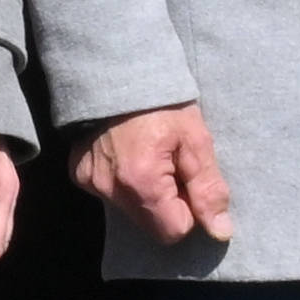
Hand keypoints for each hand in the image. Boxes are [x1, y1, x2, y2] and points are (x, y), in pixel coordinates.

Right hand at [69, 104, 231, 244]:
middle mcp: (110, 189)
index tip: (188, 180)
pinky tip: (125, 153)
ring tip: (148, 156)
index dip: (188, 210)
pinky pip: (108, 193)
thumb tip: (221, 231)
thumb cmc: (164, 103)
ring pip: (130, 210)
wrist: (118, 69)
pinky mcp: (78, 173)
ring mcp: (90, 182)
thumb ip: (208, 189)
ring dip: (144, 193)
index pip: (174, 231)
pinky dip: (121, 180)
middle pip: (150, 224)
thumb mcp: (196, 140)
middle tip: (170, 166)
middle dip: (166, 204)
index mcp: (142, 183)